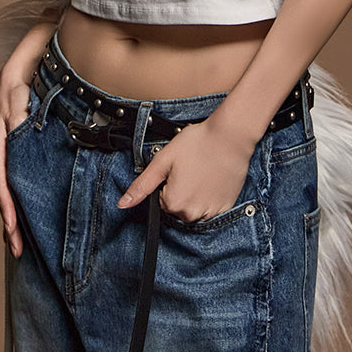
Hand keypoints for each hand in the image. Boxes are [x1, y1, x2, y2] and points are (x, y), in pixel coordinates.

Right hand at [0, 63, 35, 258]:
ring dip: (12, 220)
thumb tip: (19, 137)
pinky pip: (14, 187)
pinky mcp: (14, 159)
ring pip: (8, 195)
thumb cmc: (18, 89)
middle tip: (17, 251)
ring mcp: (5, 160)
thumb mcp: (18, 102)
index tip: (12, 227)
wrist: (16, 77)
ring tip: (18, 246)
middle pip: (3, 196)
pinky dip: (17, 206)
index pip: (2, 184)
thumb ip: (18, 122)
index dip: (7, 207)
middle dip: (9, 225)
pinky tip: (22, 221)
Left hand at [117, 108, 256, 222]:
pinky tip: (212, 180)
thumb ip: (141, 186)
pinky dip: (210, 197)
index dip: (167, 183)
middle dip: (180, 191)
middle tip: (189, 169)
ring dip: (195, 195)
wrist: (230, 137)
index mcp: (173, 203)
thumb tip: (122, 204)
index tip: (177, 170)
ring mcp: (211, 212)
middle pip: (177, 207)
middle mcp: (191, 214)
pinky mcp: (226, 208)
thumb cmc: (197, 143)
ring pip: (194, 209)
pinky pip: (211, 209)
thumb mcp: (162, 161)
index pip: (161, 201)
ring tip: (201, 172)